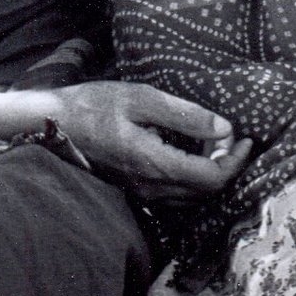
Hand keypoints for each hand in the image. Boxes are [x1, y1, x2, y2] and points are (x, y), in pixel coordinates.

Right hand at [48, 81, 252, 200]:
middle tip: (230, 136)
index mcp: (155, 164)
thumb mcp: (140, 98)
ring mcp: (140, 194)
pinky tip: (189, 153)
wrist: (50, 126)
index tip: (245, 138)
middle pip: (206, 191)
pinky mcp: (133, 191)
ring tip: (213, 142)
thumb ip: (184, 114)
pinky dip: (191, 177)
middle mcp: (150, 188)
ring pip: (191, 196)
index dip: (235, 160)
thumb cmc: (92, 106)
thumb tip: (223, 128)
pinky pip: (174, 194)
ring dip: (209, 173)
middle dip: (225, 165)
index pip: (212, 178)